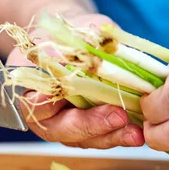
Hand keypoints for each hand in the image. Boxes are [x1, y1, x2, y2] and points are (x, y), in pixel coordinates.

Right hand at [6, 12, 144, 148]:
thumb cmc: (69, 33)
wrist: (75, 43)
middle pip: (62, 129)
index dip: (47, 104)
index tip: (64, 98)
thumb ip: (79, 41)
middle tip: (118, 117)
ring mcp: (67, 125)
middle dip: (91, 125)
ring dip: (111, 137)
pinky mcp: (89, 129)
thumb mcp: (73, 29)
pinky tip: (139, 132)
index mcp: (29, 89)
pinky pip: (101, 137)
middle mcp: (45, 114)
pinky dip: (120, 134)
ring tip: (135, 133)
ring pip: (85, 139)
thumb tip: (97, 42)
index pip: (34, 102)